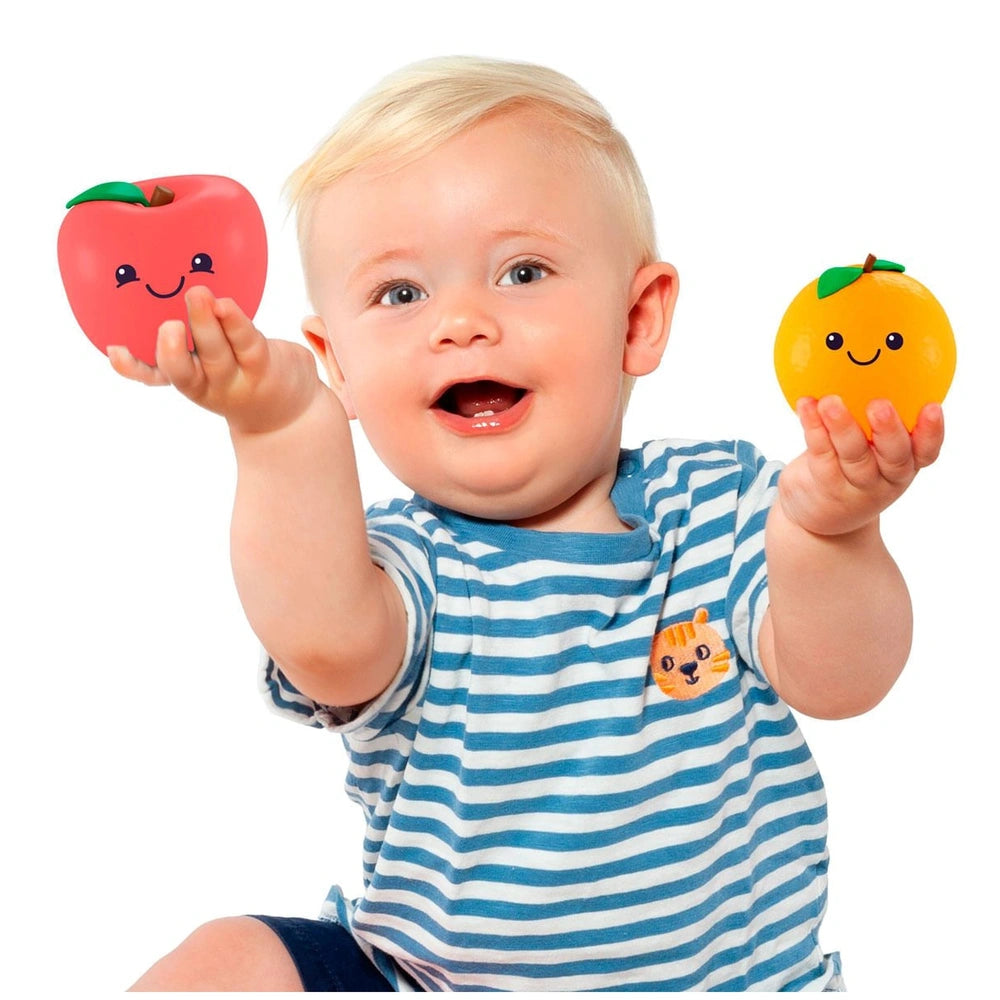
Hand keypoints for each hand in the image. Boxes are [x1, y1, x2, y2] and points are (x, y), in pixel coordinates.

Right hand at [108, 285, 324, 434]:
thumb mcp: (210, 366)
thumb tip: (156, 285)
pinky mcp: (263, 362)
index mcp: (188, 380)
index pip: (154, 376)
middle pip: (184, 370)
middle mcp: (208, 384)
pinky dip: (236, 322)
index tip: (115, 350)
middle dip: (172, 350)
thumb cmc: (238, 374)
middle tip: (168, 324)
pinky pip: (247, 341)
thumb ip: (183, 343)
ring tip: (198, 295)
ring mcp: (236, 376)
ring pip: (217, 353)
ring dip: (206, 325)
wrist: (290, 409)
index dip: (133, 368)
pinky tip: (226, 305)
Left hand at [777, 395, 943, 536]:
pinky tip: (806, 406)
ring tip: (831, 402)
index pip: (926, 451)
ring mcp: (854, 486)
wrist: (818, 520)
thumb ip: (875, 422)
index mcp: (904, 465)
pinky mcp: (824, 485)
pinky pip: (820, 454)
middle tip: (880, 405)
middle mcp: (884, 478)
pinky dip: (813, 428)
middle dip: (889, 429)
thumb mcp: (871, 453)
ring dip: (842, 426)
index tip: (932, 407)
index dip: (932, 432)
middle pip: (893, 456)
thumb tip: (870, 364)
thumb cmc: (850, 472)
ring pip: (852, 455)